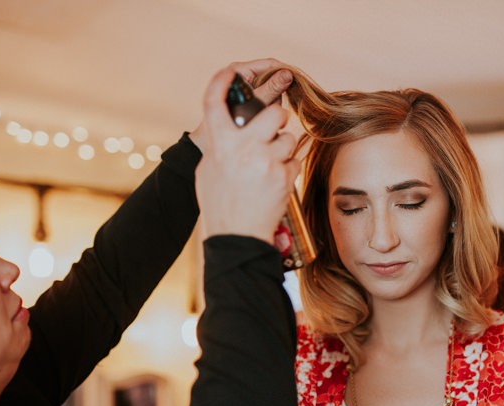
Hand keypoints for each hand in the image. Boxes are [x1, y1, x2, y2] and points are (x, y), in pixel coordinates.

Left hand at [189, 58, 292, 151]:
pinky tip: (263, 116)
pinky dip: (270, 108)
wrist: (212, 140)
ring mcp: (249, 88)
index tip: (296, 80)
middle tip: (272, 105)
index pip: (269, 64)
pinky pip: (269, 100)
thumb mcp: (254, 102)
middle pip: (272, 77)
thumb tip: (288, 75)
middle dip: (277, 92)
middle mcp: (244, 76)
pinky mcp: (253, 98)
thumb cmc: (227, 120)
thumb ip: (271, 88)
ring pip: (273, 91)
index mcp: (239, 70)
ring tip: (262, 113)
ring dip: (274, 103)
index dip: (284, 70)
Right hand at [194, 66, 299, 243]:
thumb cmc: (220, 204)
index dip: (222, 81)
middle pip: (274, 113)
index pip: (214, 101)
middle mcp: (243, 148)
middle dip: (277, 121)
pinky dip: (288, 169)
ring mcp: (265, 161)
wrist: (238, 236)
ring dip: (283, 149)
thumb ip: (220, 145)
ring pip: (289, 138)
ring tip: (270, 167)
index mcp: (219, 144)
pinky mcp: (284, 176)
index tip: (232, 72)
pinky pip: (294, 160)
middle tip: (271, 133)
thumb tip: (231, 126)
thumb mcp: (208, 170)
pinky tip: (275, 182)